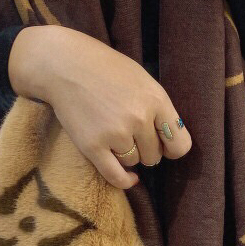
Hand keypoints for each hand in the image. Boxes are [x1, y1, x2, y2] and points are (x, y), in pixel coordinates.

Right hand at [7, 26, 191, 190]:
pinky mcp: (93, 146)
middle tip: (130, 134)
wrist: (65, 65)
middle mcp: (140, 119)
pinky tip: (130, 177)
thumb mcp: (142, 80)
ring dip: (127, 154)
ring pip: (134, 162)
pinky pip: (116, 176)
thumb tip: (169, 136)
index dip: (172, 148)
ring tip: (113, 133)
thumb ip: (157, 107)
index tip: (164, 147)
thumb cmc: (105, 69)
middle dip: (145, 149)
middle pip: (154, 155)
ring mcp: (116, 133)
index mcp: (156, 100)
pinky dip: (125, 180)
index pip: (180, 144)